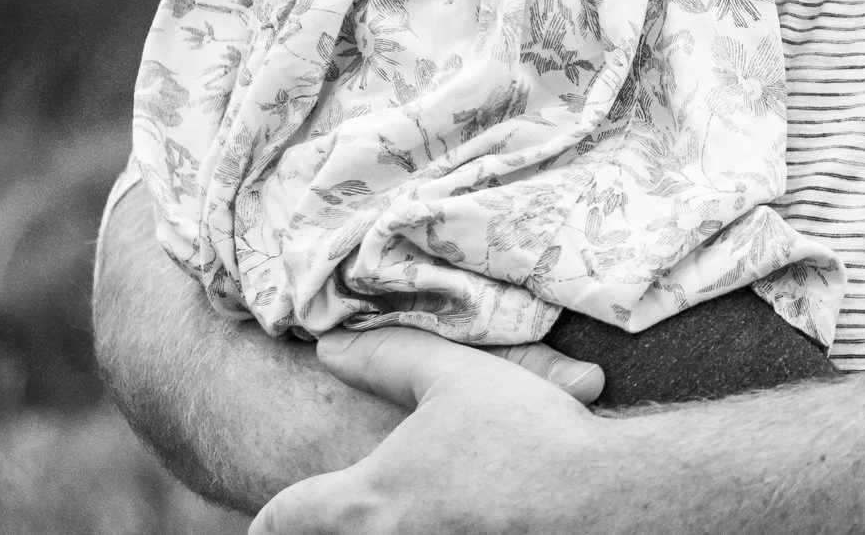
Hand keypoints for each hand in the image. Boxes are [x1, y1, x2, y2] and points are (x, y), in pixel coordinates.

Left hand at [252, 328, 611, 534]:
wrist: (601, 498)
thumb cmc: (525, 434)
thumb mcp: (455, 377)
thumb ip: (389, 359)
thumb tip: (329, 348)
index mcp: (367, 499)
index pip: (283, 518)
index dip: (269, 519)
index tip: (263, 521)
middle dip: (330, 524)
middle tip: (337, 511)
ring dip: (384, 528)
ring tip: (411, 507)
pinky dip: (435, 534)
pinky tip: (466, 516)